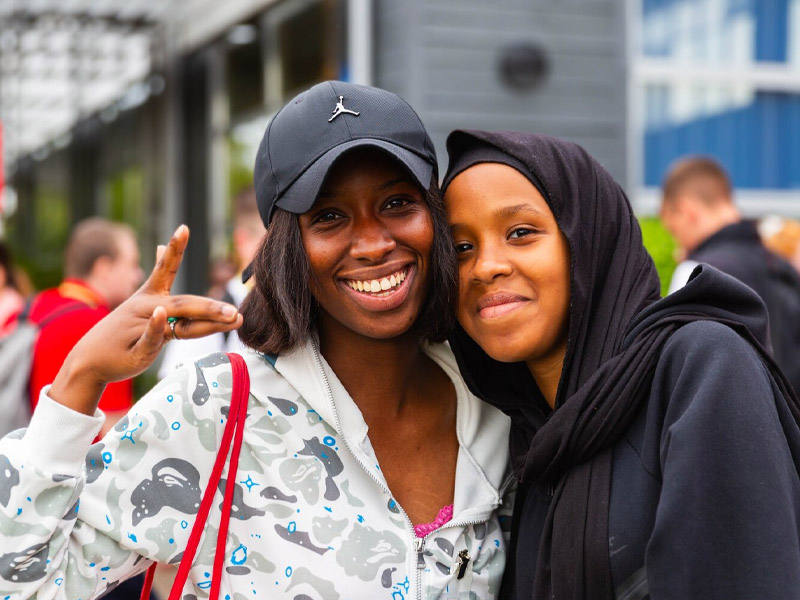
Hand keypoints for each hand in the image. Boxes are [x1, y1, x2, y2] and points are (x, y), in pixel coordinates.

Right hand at [49, 225, 242, 414]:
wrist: (92, 361)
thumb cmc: (124, 334)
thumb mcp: (143, 303)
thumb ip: (160, 279)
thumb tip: (163, 246)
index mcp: (151, 296)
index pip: (166, 269)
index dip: (175, 248)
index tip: (184, 227)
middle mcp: (147, 306)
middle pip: (185, 302)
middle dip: (212, 306)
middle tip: (236, 310)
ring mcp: (141, 326)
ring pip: (178, 320)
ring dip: (205, 315)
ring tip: (228, 313)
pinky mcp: (138, 347)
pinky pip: (150, 336)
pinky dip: (155, 326)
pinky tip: (161, 312)